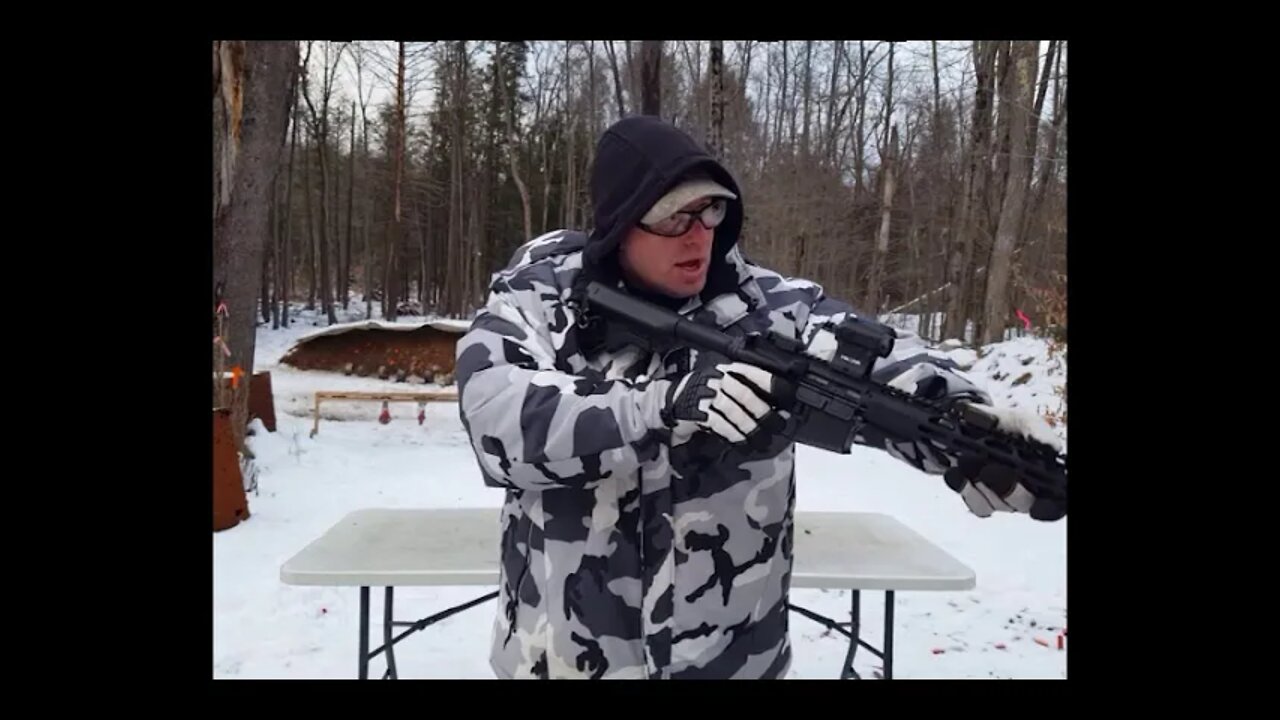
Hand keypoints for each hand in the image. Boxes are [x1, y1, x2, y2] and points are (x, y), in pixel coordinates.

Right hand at [660, 362, 782, 443]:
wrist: (669, 401)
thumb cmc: (701, 394)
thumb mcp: (721, 384)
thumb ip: (743, 390)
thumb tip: (773, 406)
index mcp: (726, 369)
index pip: (752, 372)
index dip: (771, 383)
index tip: (787, 395)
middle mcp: (717, 378)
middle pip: (746, 394)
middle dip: (765, 412)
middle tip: (778, 424)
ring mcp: (706, 394)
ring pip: (734, 411)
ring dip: (751, 427)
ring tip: (761, 439)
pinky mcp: (697, 411)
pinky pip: (720, 424)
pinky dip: (733, 434)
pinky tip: (742, 441)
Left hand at [944, 403, 1065, 521]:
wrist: (978, 423)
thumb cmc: (1010, 426)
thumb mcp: (1024, 422)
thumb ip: (1036, 433)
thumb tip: (1048, 446)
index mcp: (1044, 476)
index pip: (1053, 503)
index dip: (1048, 509)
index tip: (1038, 507)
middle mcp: (1025, 492)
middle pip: (1020, 503)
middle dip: (1005, 487)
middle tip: (990, 470)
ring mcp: (1000, 497)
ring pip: (993, 504)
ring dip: (979, 485)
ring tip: (966, 461)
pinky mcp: (978, 496)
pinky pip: (972, 501)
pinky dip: (962, 486)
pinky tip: (953, 473)